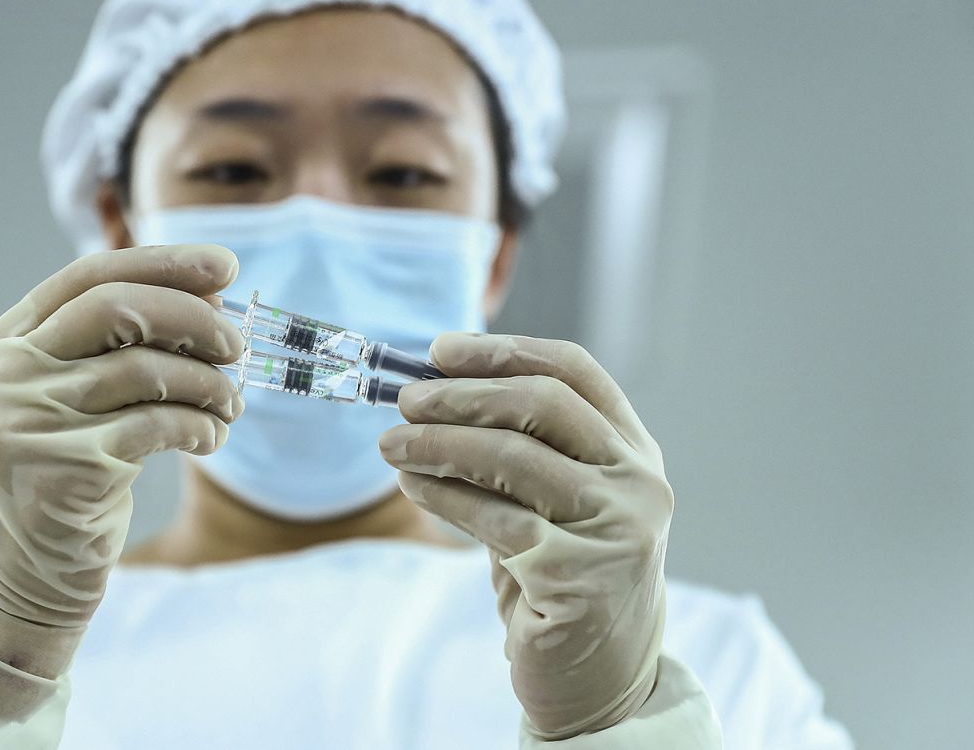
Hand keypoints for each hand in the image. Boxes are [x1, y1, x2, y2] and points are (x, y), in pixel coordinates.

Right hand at [0, 244, 244, 679]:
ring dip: (207, 383)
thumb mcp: (69, 401)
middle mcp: (6, 375)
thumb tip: (211, 299)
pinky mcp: (63, 469)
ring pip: (145, 369)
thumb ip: (117, 349)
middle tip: (238, 344)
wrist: (15, 579)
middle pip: (117, 309)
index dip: (163, 263)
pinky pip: (156, 425)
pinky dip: (199, 425)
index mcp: (4, 343)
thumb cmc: (59, 477)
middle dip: (193, 318)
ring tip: (230, 403)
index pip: (89, 276)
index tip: (224, 266)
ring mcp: (27, 421)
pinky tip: (212, 437)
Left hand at [379, 333, 671, 738]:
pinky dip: (442, 494)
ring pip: (512, 457)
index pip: (574, 372)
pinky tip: (412, 484)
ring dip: (439, 442)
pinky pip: (493, 518)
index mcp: (634, 451)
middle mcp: (638, 482)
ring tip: (392, 443)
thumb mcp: (553, 500)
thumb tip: (431, 389)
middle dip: (463, 394)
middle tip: (405, 399)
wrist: (600, 680)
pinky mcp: (578, 576)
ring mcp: (616, 529)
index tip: (441, 349)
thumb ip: (517, 446)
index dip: (504, 352)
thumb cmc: (563, 577)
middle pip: (542, 404)